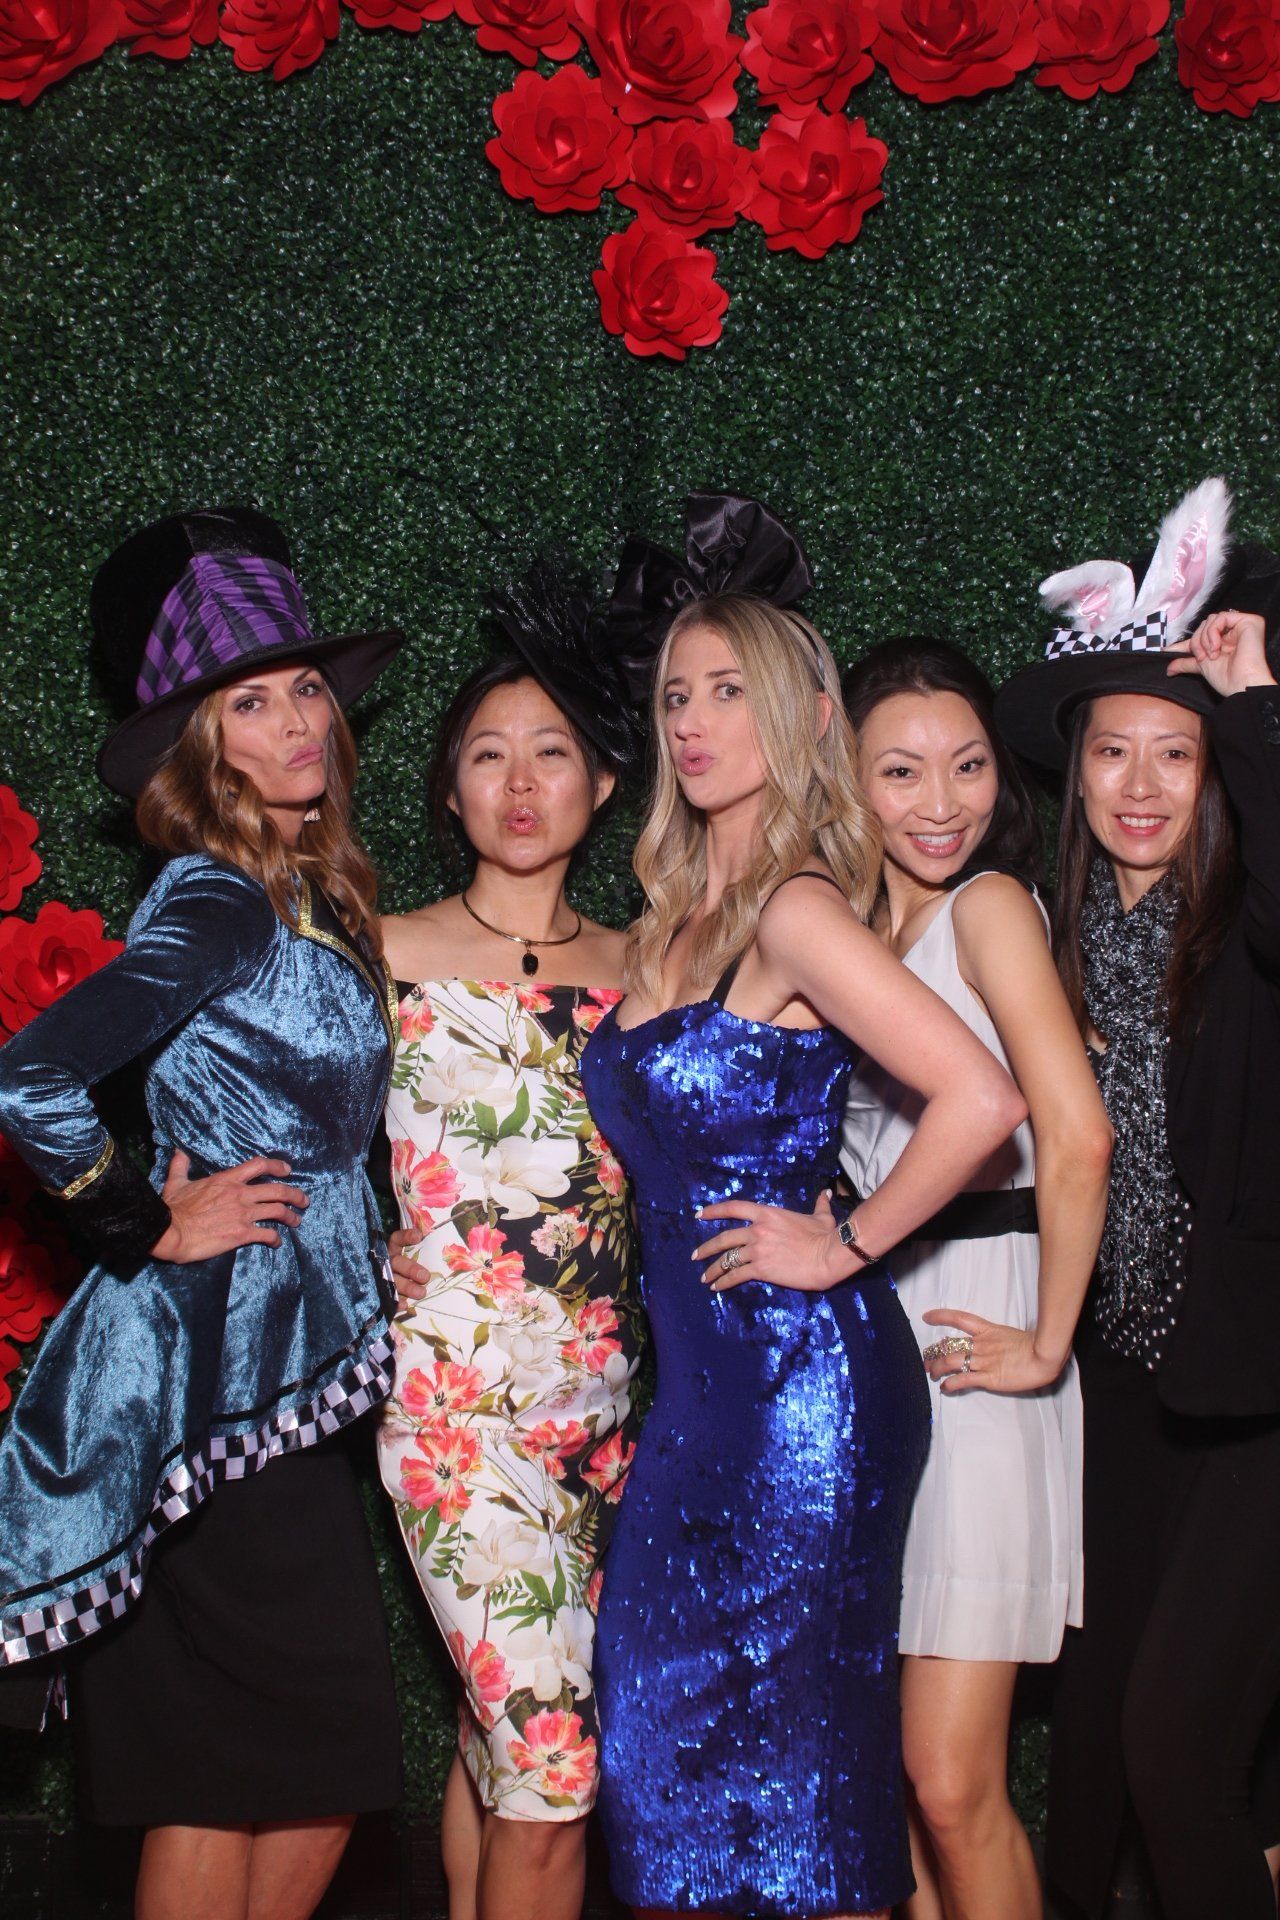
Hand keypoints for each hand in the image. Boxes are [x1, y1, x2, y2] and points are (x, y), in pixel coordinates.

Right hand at [150, 1150, 308, 1262]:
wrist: (170, 1231)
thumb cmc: (172, 1208)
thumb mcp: (176, 1182)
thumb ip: (180, 1166)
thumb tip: (179, 1152)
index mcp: (227, 1179)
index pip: (259, 1166)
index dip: (277, 1166)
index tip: (288, 1171)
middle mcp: (240, 1194)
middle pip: (278, 1190)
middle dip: (295, 1195)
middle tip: (304, 1200)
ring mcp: (243, 1214)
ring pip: (278, 1211)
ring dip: (291, 1216)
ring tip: (296, 1221)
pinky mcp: (242, 1234)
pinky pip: (267, 1234)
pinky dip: (275, 1238)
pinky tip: (276, 1242)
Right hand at [388, 1224, 428, 1303]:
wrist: (397, 1292)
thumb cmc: (414, 1268)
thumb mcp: (416, 1257)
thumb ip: (425, 1253)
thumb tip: (450, 1251)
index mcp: (394, 1250)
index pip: (397, 1239)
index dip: (405, 1237)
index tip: (418, 1237)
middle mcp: (387, 1262)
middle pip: (396, 1262)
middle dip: (410, 1269)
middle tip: (425, 1276)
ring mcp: (382, 1278)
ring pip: (392, 1281)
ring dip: (406, 1286)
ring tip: (421, 1293)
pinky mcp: (382, 1293)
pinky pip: (386, 1298)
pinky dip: (395, 1302)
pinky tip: (404, 1305)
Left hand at [693, 1189, 855, 1292]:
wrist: (828, 1256)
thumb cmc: (825, 1236)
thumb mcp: (821, 1216)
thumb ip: (819, 1204)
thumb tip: (826, 1193)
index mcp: (767, 1213)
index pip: (733, 1208)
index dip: (714, 1210)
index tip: (699, 1215)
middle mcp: (757, 1230)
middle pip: (724, 1238)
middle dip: (707, 1248)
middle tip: (696, 1255)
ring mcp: (757, 1250)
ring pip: (727, 1259)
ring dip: (713, 1269)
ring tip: (705, 1277)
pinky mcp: (761, 1269)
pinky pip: (736, 1275)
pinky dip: (724, 1282)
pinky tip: (717, 1287)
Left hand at [922, 1308, 1067, 1394]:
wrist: (1045, 1355)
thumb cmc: (1034, 1345)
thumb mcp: (1010, 1335)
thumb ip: (996, 1339)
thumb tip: (988, 1343)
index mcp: (987, 1330)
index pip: (959, 1318)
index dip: (941, 1316)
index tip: (926, 1317)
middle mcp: (981, 1344)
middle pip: (949, 1346)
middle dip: (934, 1354)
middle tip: (926, 1360)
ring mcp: (984, 1361)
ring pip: (951, 1362)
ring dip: (937, 1368)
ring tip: (931, 1374)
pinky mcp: (989, 1378)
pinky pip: (964, 1380)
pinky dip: (950, 1384)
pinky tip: (945, 1387)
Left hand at [1167, 610, 1274, 697]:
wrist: (1241, 684)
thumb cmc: (1226, 679)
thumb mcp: (1201, 667)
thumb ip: (1186, 663)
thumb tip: (1168, 669)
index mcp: (1225, 642)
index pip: (1202, 635)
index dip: (1187, 642)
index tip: (1168, 651)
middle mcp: (1234, 632)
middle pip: (1205, 625)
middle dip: (1197, 642)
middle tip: (1201, 658)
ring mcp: (1241, 626)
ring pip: (1211, 620)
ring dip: (1205, 639)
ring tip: (1211, 655)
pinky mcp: (1249, 621)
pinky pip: (1221, 617)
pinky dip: (1213, 632)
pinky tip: (1217, 647)